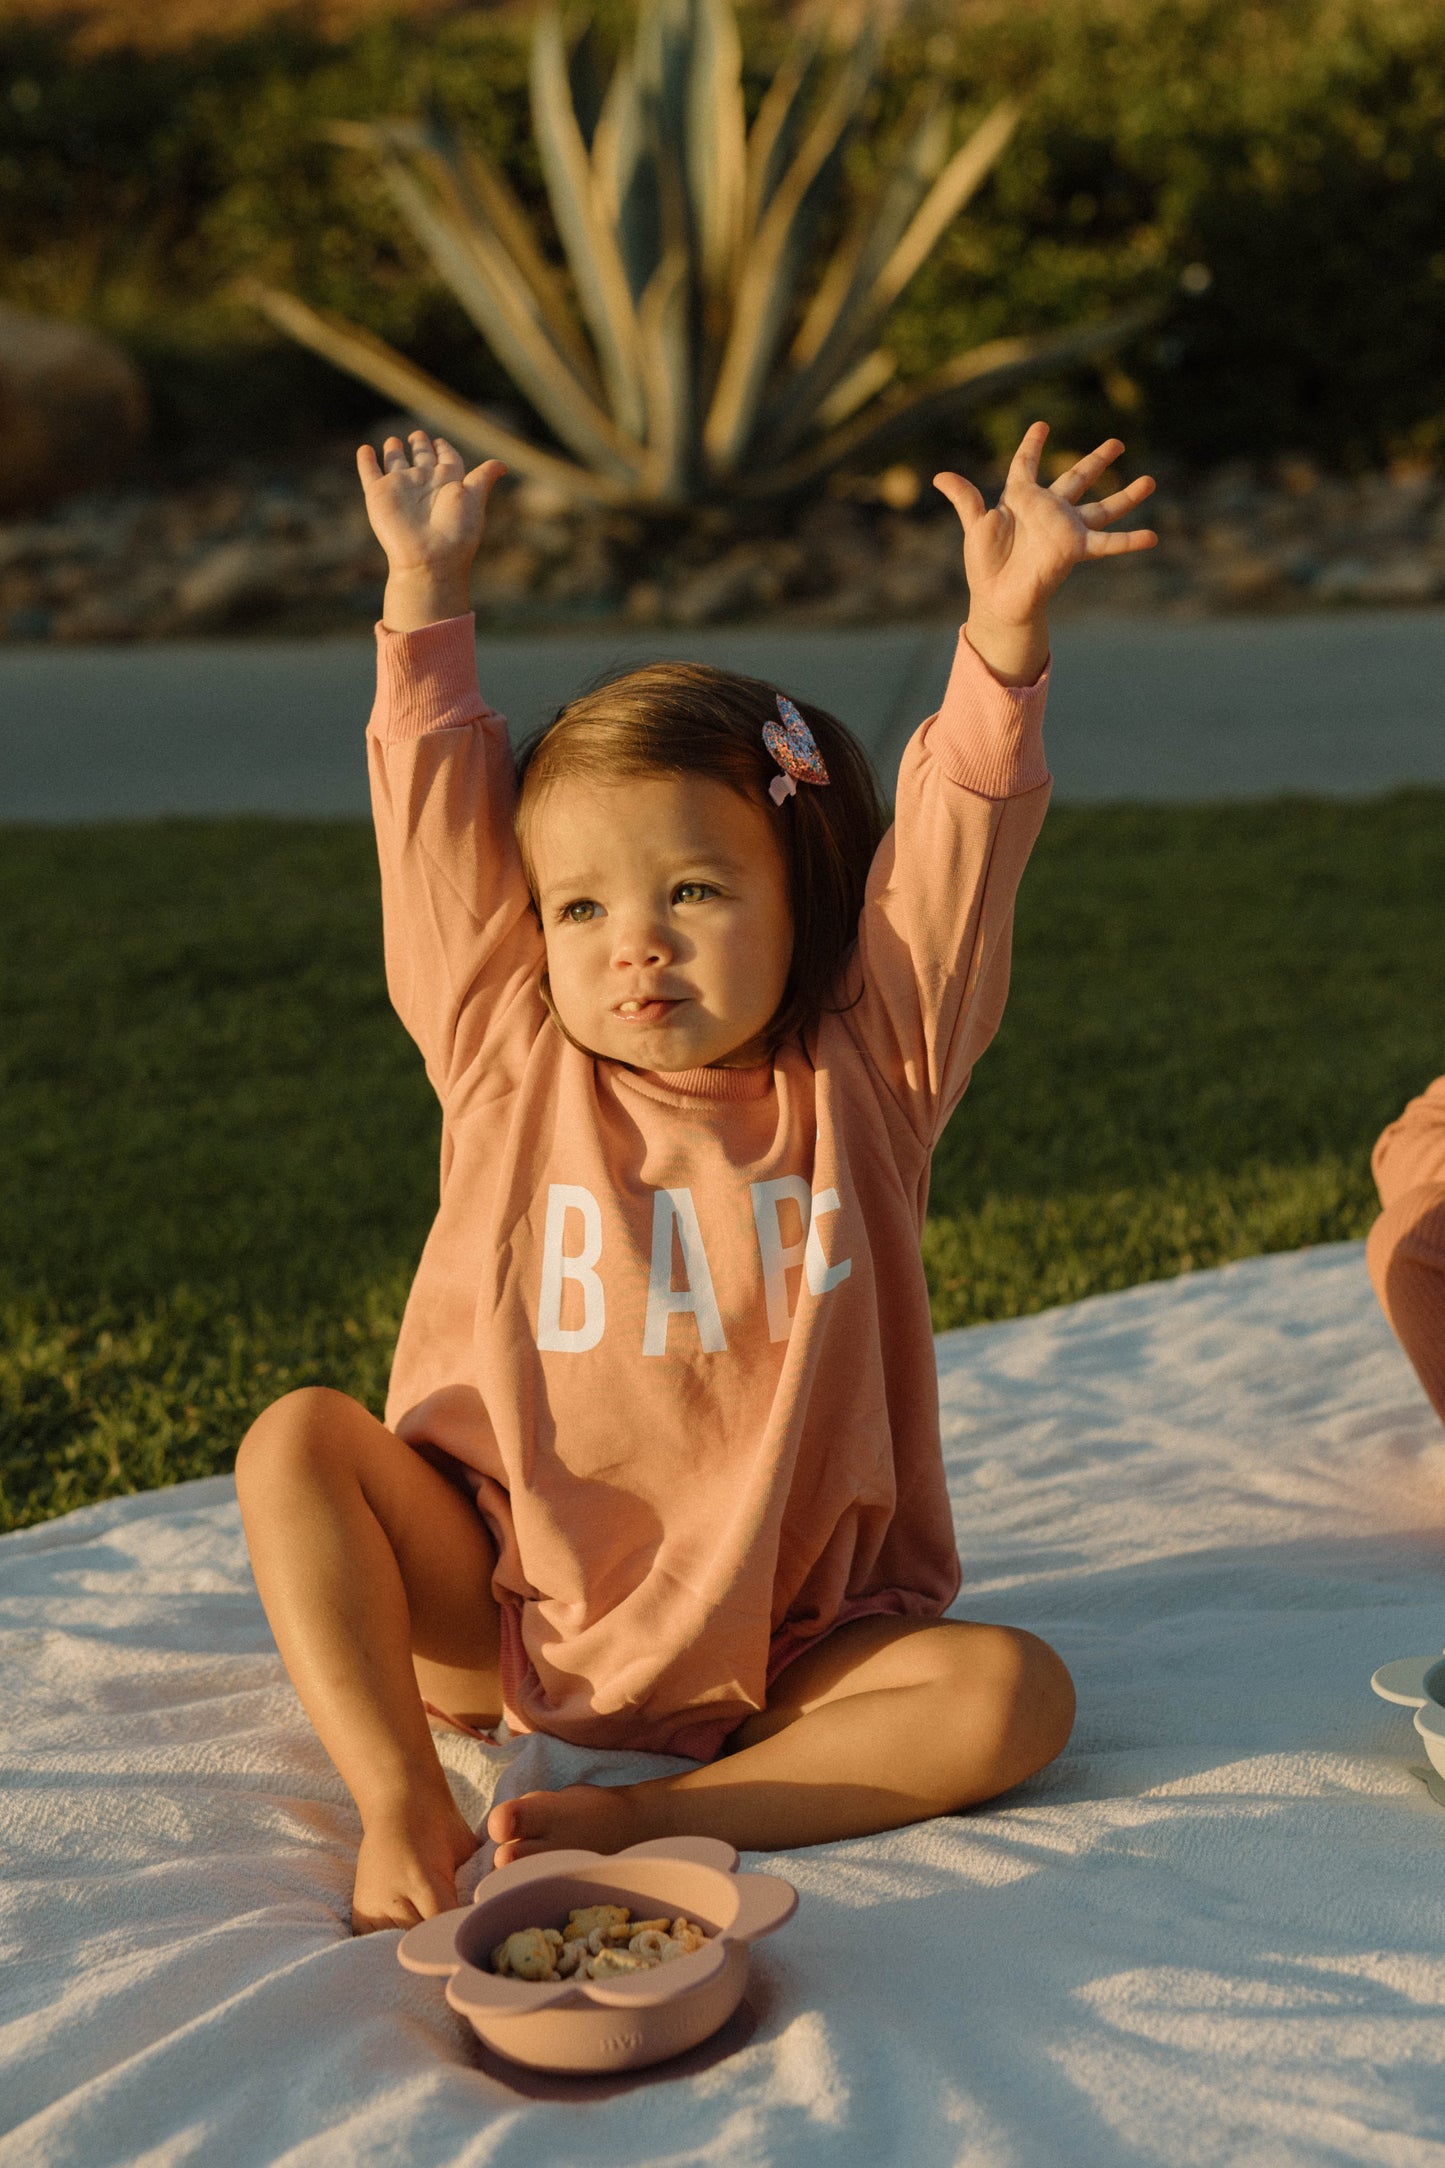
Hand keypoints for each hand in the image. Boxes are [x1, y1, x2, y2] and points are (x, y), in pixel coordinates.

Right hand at [357, 429, 506, 630]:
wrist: (429, 557)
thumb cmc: (456, 529)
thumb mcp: (474, 497)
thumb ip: (483, 477)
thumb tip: (503, 465)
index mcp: (448, 483)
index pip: (446, 459)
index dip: (443, 449)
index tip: (440, 442)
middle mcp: (425, 484)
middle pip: (421, 458)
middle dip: (419, 446)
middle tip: (417, 434)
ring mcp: (401, 488)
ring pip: (395, 463)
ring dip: (393, 451)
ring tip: (393, 441)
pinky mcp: (379, 494)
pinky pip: (369, 473)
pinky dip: (366, 462)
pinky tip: (364, 449)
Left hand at [934, 422, 1156, 685]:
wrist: (996, 598)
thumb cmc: (984, 565)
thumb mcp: (975, 525)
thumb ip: (965, 498)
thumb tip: (940, 476)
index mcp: (1021, 500)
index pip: (1026, 466)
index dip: (1032, 447)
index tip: (1041, 426)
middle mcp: (1048, 511)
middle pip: (1077, 478)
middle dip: (1095, 460)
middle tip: (1116, 442)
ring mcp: (1065, 529)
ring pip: (1102, 507)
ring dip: (1126, 495)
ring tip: (1150, 480)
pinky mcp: (1074, 549)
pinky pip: (1106, 544)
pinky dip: (1129, 541)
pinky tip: (1152, 536)